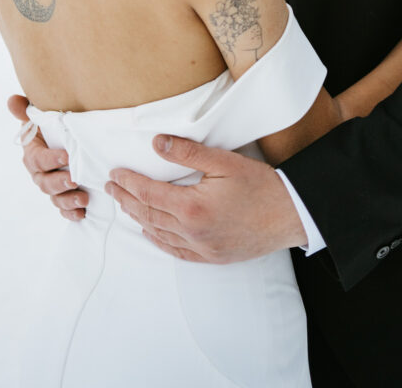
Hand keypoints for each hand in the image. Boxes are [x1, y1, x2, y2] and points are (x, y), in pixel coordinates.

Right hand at [7, 94, 88, 220]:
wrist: (65, 138)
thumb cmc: (50, 126)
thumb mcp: (39, 116)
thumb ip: (26, 110)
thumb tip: (12, 100)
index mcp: (33, 154)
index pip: (38, 159)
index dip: (51, 159)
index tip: (66, 156)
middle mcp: (40, 173)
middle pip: (45, 183)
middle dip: (59, 183)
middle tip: (74, 180)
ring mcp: (51, 186)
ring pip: (55, 198)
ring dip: (67, 201)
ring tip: (83, 199)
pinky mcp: (63, 195)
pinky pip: (63, 209)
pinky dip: (71, 213)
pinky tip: (81, 214)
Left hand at [105, 134, 306, 261]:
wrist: (291, 215)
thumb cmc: (260, 186)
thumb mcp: (224, 161)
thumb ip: (188, 152)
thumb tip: (157, 143)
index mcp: (192, 208)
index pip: (148, 193)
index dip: (128, 182)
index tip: (115, 173)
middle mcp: (192, 233)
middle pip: (148, 214)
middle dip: (126, 199)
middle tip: (111, 187)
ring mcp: (201, 249)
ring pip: (159, 234)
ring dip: (138, 218)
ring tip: (125, 204)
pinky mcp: (211, 257)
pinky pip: (175, 252)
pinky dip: (158, 240)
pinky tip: (151, 232)